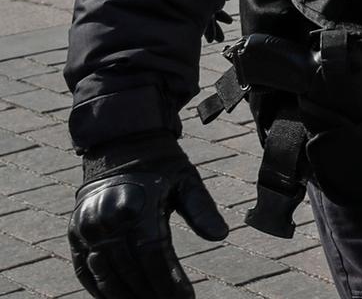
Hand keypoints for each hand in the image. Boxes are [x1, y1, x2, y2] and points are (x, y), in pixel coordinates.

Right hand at [70, 136, 228, 298]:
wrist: (120, 145)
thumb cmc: (161, 166)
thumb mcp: (186, 180)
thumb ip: (202, 209)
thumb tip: (221, 236)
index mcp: (137, 207)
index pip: (153, 257)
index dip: (169, 282)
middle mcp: (107, 220)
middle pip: (131, 271)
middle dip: (153, 293)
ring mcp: (86, 228)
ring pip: (106, 276)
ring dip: (127, 297)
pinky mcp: (74, 233)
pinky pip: (84, 271)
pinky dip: (101, 289)